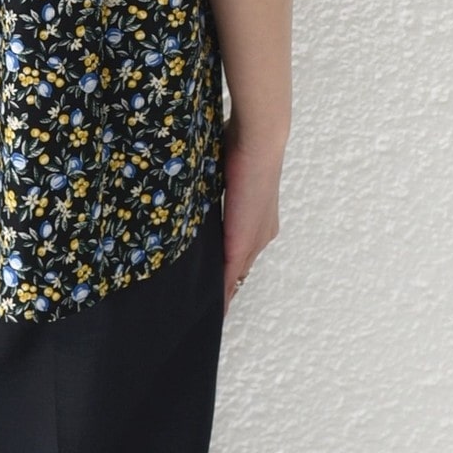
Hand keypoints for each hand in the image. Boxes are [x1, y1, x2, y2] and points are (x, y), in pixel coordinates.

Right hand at [220, 116, 285, 316]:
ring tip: (209, 312)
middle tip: (209, 306)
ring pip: (235, 276)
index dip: (228, 266)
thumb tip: (192, 173)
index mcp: (258, 217)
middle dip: (225, 286)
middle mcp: (261, 233)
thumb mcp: (222, 167)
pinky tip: (213, 310)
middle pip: (240, 269)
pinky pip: (229, 277)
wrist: (258, 141)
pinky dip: (221, 294)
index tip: (214, 280)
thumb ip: (212, 182)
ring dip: (223, 293)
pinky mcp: (242, 244)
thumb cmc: (241, 141)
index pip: (242, 250)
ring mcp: (254, 240)